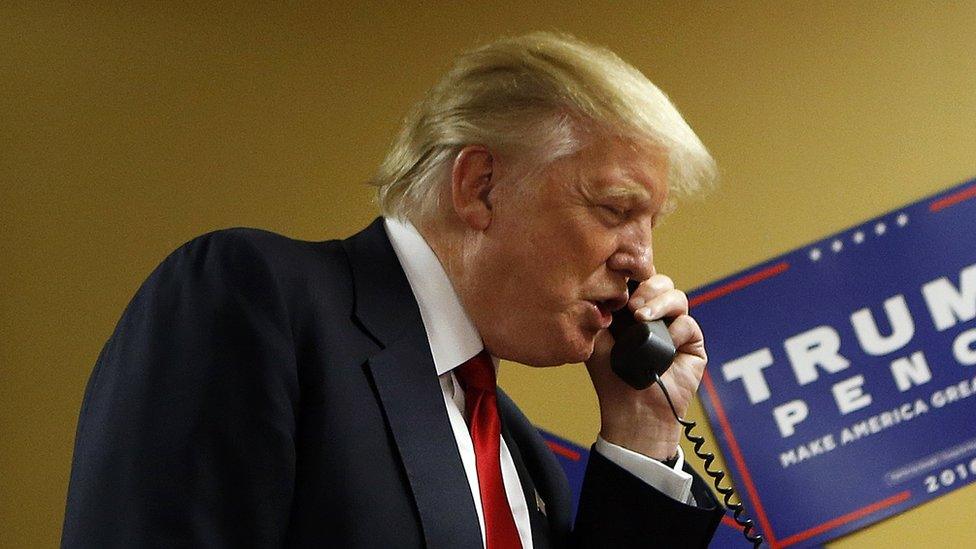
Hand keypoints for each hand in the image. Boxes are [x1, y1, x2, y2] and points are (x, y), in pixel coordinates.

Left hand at [585, 274, 707, 460]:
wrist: (631, 410)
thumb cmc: (611, 379)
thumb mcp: (596, 340)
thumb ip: (599, 313)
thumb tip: (603, 287)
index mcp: (632, 311)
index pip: (638, 282)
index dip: (632, 277)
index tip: (619, 281)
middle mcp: (655, 317)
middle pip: (660, 283)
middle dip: (648, 287)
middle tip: (633, 303)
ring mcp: (674, 329)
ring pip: (677, 297)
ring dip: (660, 302)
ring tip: (642, 316)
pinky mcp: (692, 344)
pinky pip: (688, 324)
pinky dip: (676, 329)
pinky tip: (664, 342)